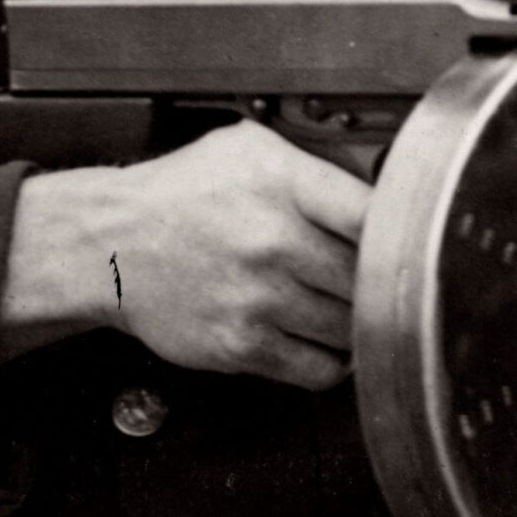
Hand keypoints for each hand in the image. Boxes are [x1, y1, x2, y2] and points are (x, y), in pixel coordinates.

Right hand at [1, 121, 370, 390]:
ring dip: (357, 322)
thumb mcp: (248, 148)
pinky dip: (332, 361)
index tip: (407, 242)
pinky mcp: (241, 345)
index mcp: (282, 184)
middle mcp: (273, 241)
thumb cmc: (181, 194)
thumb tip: (380, 191)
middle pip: (370, 278)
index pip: (374, 215)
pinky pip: (317, 369)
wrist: (109, 244)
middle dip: (378, 281)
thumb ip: (315, 165)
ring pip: (350, 327)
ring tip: (345, 307)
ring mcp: (258, 298)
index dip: (402, 233)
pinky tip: (324, 340)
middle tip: (379, 279)